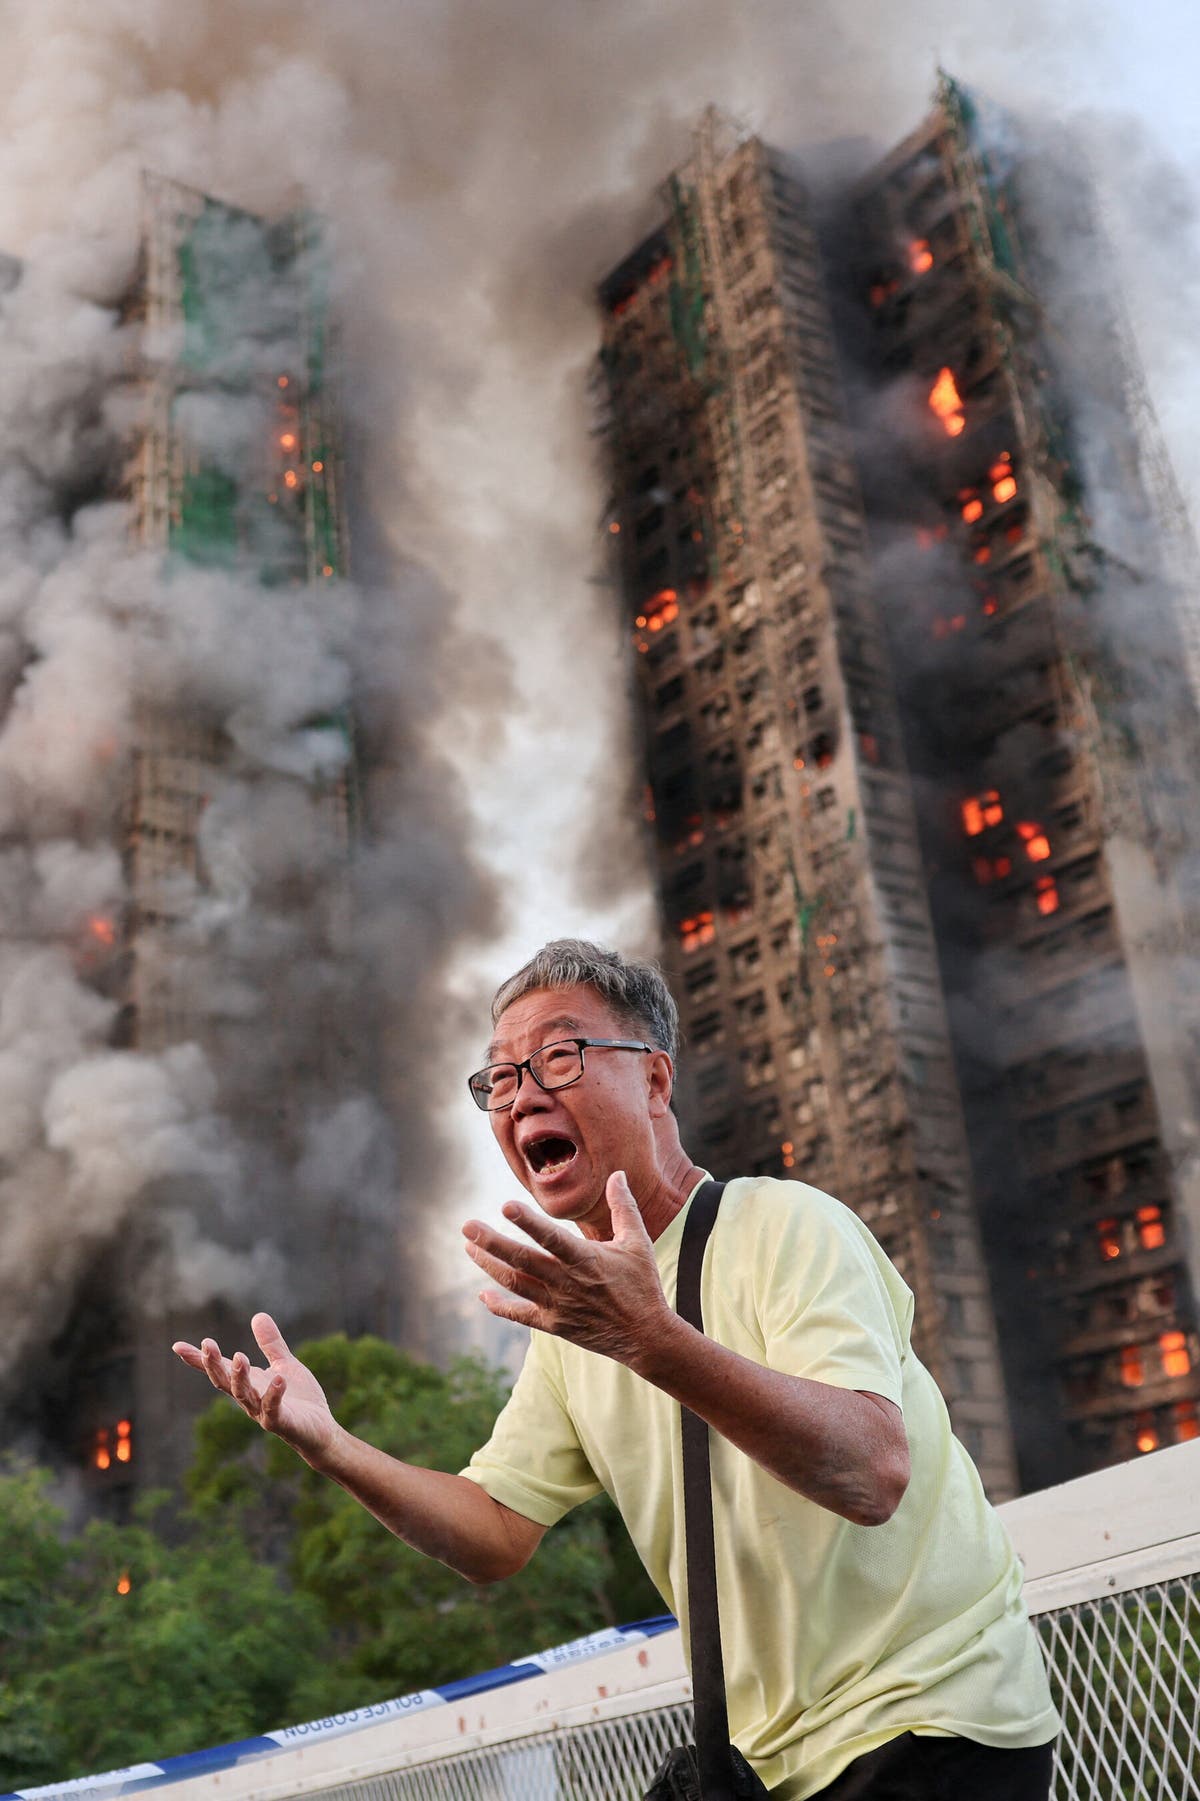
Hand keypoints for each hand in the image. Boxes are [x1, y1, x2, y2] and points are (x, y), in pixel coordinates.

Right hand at [172, 1312, 336, 1464]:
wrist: (320, 1431)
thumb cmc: (300, 1400)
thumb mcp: (283, 1365)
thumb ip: (270, 1344)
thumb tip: (258, 1315)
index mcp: (248, 1384)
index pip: (219, 1370)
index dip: (198, 1360)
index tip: (177, 1346)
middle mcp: (250, 1399)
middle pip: (224, 1382)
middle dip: (213, 1365)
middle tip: (206, 1344)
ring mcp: (263, 1412)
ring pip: (244, 1396)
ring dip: (239, 1377)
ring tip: (240, 1356)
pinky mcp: (282, 1423)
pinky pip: (273, 1410)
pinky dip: (274, 1395)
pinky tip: (279, 1379)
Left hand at [462, 1170, 674, 1367]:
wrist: (645, 1336)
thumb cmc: (641, 1284)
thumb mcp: (637, 1242)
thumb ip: (624, 1207)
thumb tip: (617, 1173)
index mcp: (586, 1259)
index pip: (552, 1238)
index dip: (528, 1222)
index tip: (505, 1206)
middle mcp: (566, 1282)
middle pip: (522, 1260)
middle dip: (492, 1243)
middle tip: (467, 1226)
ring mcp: (557, 1305)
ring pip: (515, 1284)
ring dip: (489, 1265)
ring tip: (468, 1248)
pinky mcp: (554, 1325)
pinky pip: (520, 1315)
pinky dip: (499, 1307)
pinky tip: (483, 1295)